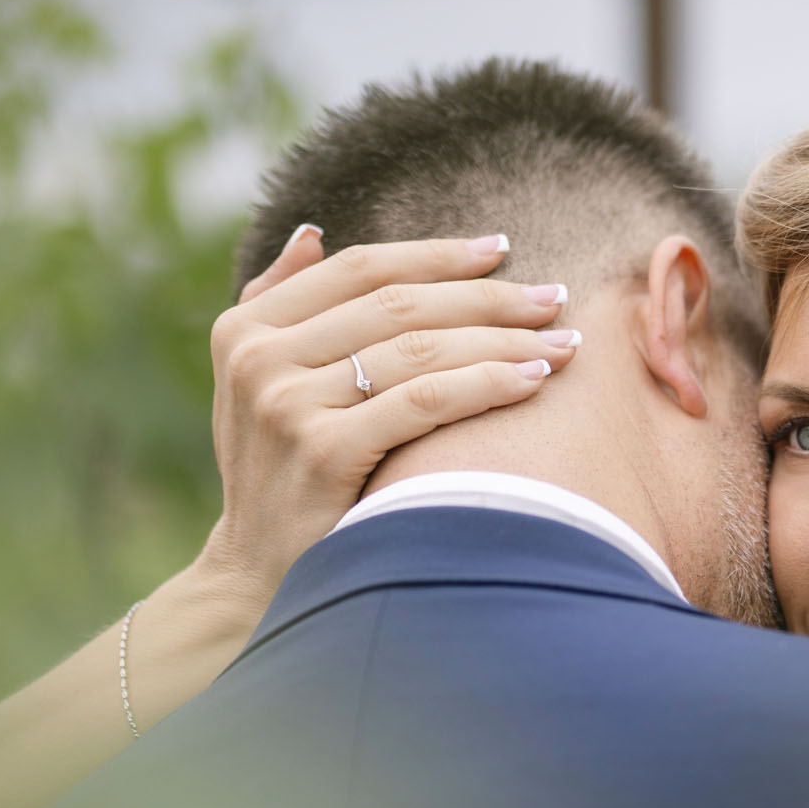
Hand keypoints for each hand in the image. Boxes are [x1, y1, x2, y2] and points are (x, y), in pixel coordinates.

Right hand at [192, 226, 579, 612]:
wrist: (257, 574)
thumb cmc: (279, 474)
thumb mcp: (257, 384)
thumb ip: (276, 305)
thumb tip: (312, 233)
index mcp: (247, 328)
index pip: (361, 270)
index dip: (438, 255)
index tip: (503, 249)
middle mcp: (261, 357)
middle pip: (401, 305)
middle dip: (489, 298)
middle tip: (554, 297)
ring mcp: (288, 404)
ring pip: (422, 349)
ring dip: (504, 340)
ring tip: (562, 343)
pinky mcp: (325, 450)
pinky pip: (426, 401)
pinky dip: (488, 382)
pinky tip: (534, 379)